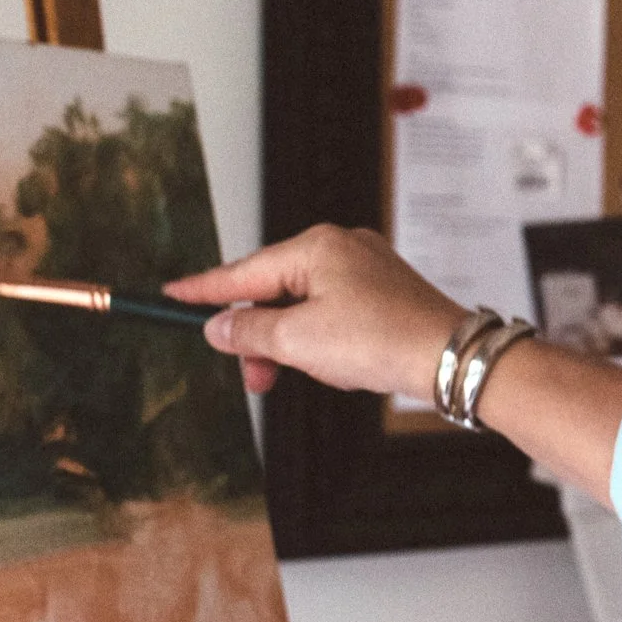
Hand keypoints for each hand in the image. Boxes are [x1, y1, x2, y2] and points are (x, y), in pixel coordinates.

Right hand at [166, 225, 466, 399]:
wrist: (448, 357)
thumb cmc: (383, 339)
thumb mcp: (298, 340)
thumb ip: (249, 331)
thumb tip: (220, 326)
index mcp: (317, 247)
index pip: (243, 270)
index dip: (205, 290)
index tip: (174, 294)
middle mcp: (343, 248)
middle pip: (274, 290)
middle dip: (259, 336)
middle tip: (254, 374)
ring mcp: (366, 269)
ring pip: (303, 307)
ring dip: (290, 344)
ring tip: (299, 373)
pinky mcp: (384, 293)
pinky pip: (332, 314)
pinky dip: (320, 341)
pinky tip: (332, 365)